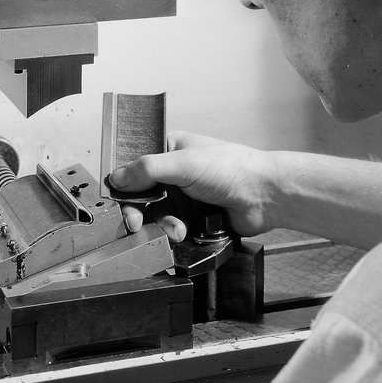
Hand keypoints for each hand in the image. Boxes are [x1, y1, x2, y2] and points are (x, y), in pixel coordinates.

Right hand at [108, 131, 273, 241]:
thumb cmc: (233, 168)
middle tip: (136, 223)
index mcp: (169, 148)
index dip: (123, 183)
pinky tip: (185, 232)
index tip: (118, 199)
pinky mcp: (192, 217)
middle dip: (139, 211)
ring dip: (161, 224)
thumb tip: (116, 177)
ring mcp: (183, 195)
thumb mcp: (185, 163)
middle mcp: (173, 172)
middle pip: (140, 195)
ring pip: (155, 215)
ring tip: (177, 228)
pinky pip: (170, 230)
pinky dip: (174, 233)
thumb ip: (148, 168)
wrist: (264, 196)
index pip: (133, 165)